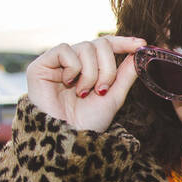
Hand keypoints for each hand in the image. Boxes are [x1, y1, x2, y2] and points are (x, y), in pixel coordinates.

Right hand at [26, 35, 146, 131]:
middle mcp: (74, 62)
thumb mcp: (113, 97)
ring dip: (90, 73)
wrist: (66, 139)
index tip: (141, 45)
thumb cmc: (88, 123)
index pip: (107, 45)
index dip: (123, 42)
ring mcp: (57, 62)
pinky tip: (68, 83)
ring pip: (85, 47)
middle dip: (107, 68)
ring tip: (83, 93)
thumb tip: (139, 53)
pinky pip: (64, 50)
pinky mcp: (41, 65)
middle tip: (102, 90)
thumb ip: (125, 75)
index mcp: (90, 68)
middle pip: (100, 44)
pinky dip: (73, 68)